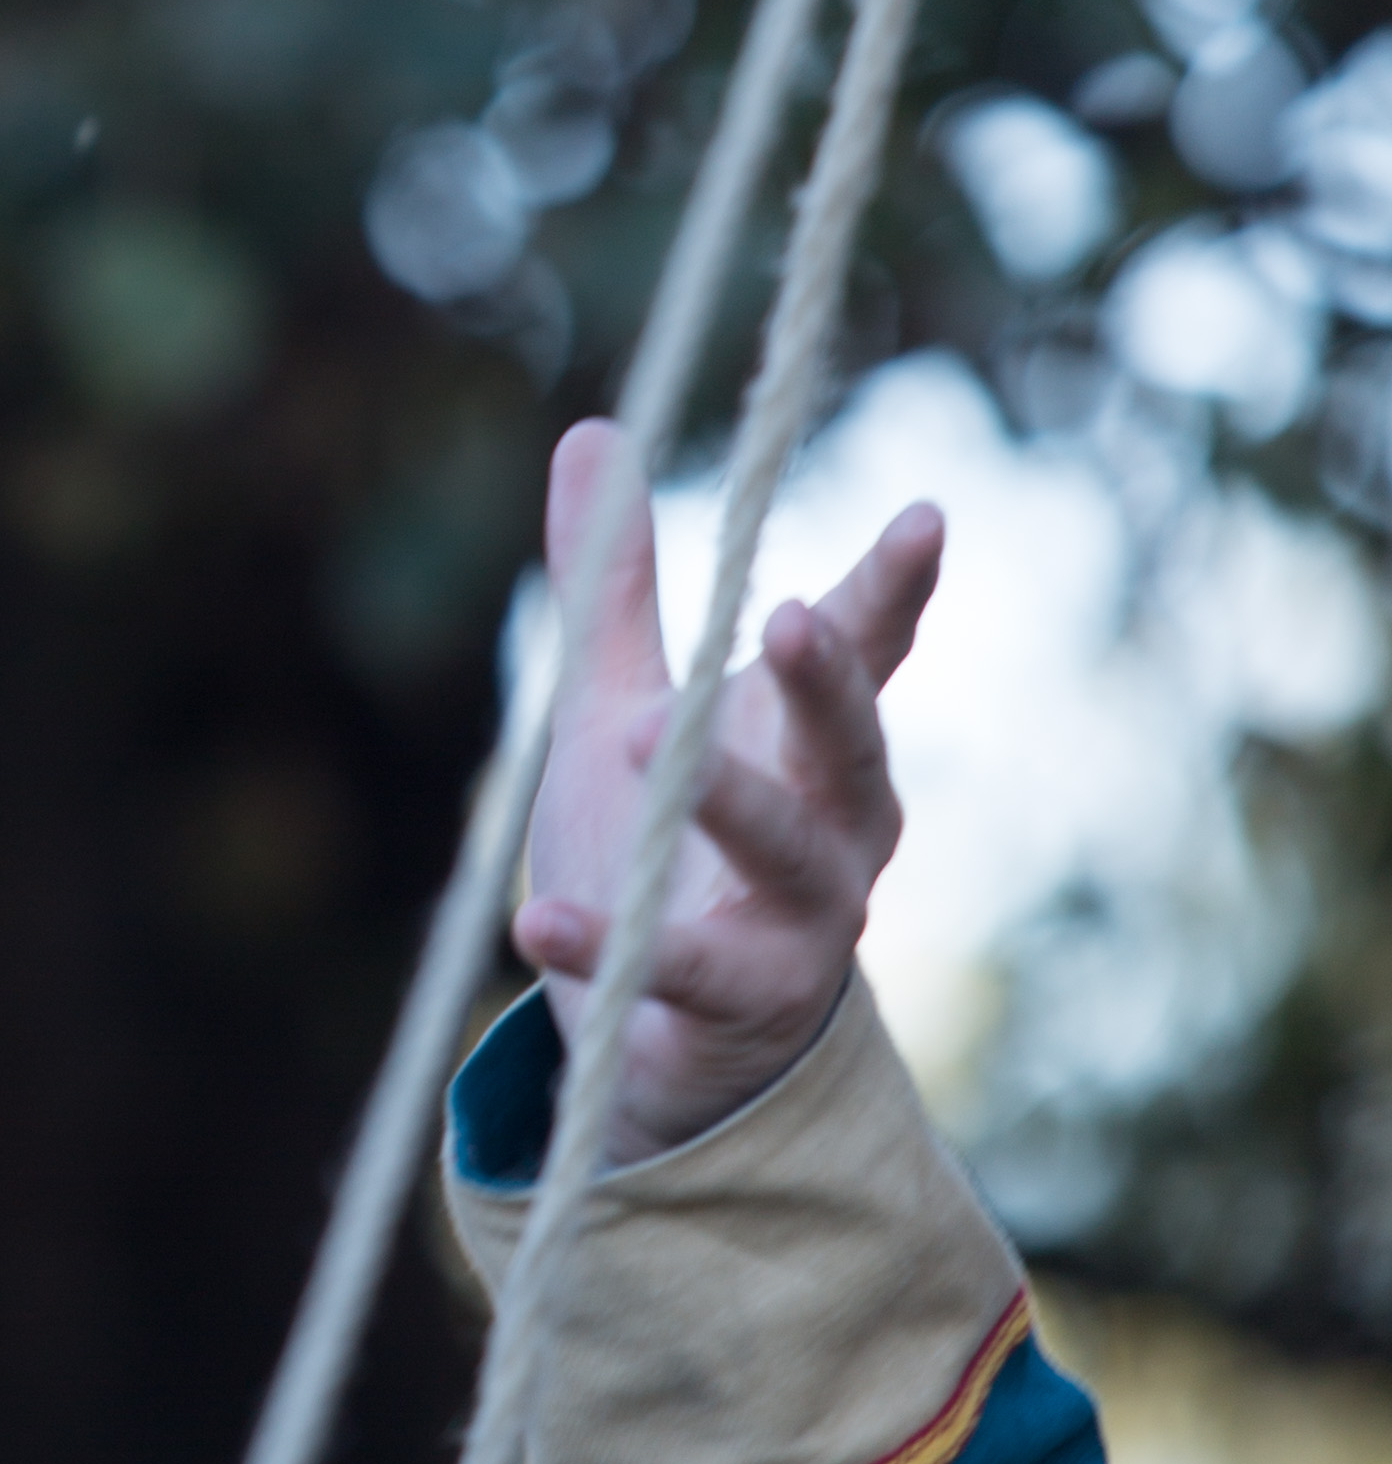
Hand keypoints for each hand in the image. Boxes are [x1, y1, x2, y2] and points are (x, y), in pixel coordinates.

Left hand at [512, 416, 939, 1168]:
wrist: (667, 1034)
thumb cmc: (662, 849)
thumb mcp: (621, 704)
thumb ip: (614, 586)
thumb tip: (591, 429)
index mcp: (810, 742)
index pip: (867, 651)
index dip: (894, 588)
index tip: (925, 517)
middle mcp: (837, 827)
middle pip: (849, 747)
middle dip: (827, 684)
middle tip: (792, 614)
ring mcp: (802, 922)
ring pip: (785, 852)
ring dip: (725, 798)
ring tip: (647, 738)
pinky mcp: (740, 1002)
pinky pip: (678, 969)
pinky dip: (609, 941)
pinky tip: (538, 921)